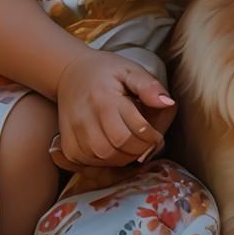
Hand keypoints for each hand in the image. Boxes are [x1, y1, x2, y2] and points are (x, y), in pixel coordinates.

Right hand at [49, 50, 175, 169]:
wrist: (70, 73)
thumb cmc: (105, 71)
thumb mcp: (130, 70)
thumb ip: (149, 86)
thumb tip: (168, 103)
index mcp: (105, 98)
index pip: (135, 130)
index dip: (152, 138)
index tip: (157, 136)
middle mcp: (86, 116)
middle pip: (118, 148)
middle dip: (139, 150)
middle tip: (145, 143)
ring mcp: (73, 132)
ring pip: (103, 159)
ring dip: (122, 158)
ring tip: (130, 145)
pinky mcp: (66, 144)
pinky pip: (87, 164)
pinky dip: (103, 162)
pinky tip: (112, 149)